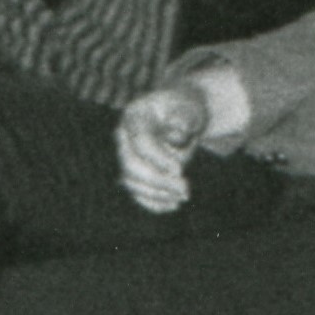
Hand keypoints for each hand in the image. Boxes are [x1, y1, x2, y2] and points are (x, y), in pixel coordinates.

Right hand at [113, 74, 229, 212]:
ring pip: (131, 182)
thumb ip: (185, 120)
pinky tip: (172, 204)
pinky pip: (136, 192)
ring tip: (183, 197)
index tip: (180, 170)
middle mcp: (124, 137)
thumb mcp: (190, 109)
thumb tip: (175, 137)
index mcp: (135, 115)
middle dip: (158, 180)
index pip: (140, 141)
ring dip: (157, 194)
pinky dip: (152, 202)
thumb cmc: (186, 110)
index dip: (158, 158)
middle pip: (131, 165)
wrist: (179, 114)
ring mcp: (125, 155)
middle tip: (185, 189)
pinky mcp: (133, 172)